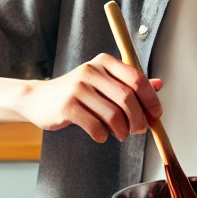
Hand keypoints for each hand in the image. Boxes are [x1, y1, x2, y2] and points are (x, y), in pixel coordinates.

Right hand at [15, 53, 161, 142]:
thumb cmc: (75, 92)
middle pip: (127, 98)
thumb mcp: (102, 82)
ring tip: (120, 134)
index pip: (136, 78)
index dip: (150, 99)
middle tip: (139, 131)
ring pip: (113, 115)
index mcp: (104, 62)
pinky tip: (101, 135)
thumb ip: (129, 83)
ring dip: (122, 130)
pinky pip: (95, 126)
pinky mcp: (67, 106)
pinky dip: (103, 135)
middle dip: (138, 120)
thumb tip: (159, 84)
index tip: (156, 115)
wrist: (37, 99)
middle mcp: (91, 71)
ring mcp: (77, 88)